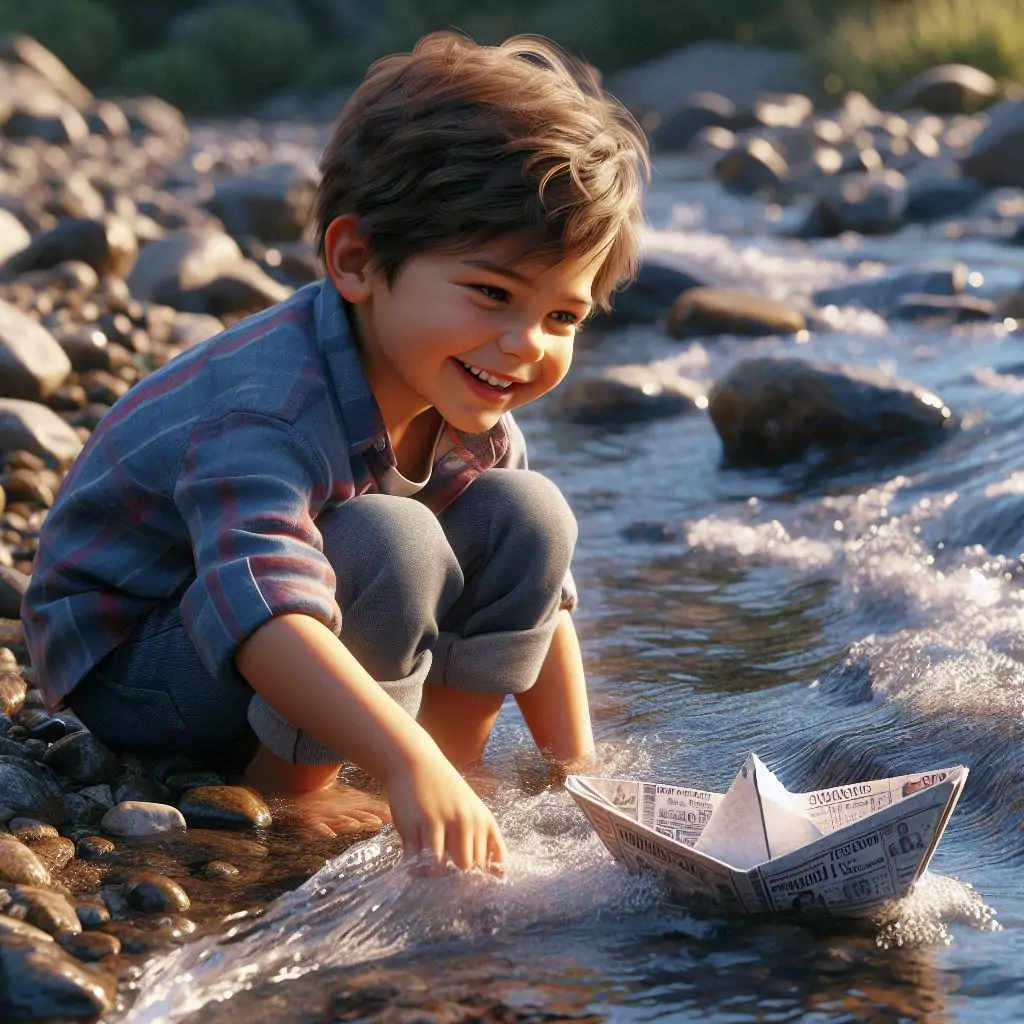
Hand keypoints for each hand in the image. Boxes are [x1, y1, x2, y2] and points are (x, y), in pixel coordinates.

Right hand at [385, 746, 507, 874]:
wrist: (416, 762)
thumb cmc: (446, 791)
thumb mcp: (473, 811)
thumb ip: (484, 840)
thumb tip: (500, 877)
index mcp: (483, 820)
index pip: (493, 862)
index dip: (483, 879)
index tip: (474, 888)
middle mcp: (465, 821)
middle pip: (466, 867)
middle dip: (456, 878)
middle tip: (445, 878)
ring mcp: (439, 822)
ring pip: (440, 868)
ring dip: (432, 875)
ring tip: (427, 873)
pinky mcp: (415, 824)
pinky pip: (416, 860)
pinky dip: (414, 868)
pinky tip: (413, 864)